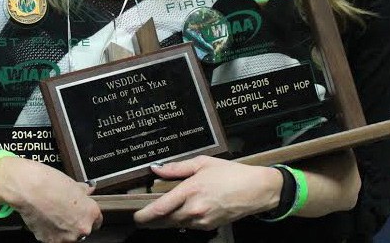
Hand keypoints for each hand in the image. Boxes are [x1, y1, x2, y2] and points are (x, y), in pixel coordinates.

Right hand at [0, 157, 102, 242]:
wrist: (30, 190)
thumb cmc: (52, 184)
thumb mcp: (74, 184)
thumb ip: (84, 192)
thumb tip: (89, 190)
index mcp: (90, 214)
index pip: (97, 221)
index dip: (89, 214)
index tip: (84, 212)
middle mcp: (80, 230)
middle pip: (83, 229)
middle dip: (76, 221)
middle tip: (66, 210)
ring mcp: (65, 239)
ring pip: (69, 236)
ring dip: (64, 228)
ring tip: (54, 214)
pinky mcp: (49, 242)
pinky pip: (54, 238)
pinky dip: (51, 231)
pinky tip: (46, 219)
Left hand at [134, 156, 281, 230]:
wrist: (255, 190)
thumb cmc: (230, 173)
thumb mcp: (202, 163)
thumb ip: (177, 168)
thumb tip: (157, 168)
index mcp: (190, 190)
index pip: (160, 209)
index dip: (144, 215)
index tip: (135, 215)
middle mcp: (194, 209)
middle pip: (164, 221)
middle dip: (150, 220)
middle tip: (141, 215)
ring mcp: (201, 220)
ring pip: (175, 224)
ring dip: (164, 221)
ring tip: (157, 213)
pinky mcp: (208, 227)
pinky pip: (187, 226)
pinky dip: (179, 221)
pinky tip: (179, 213)